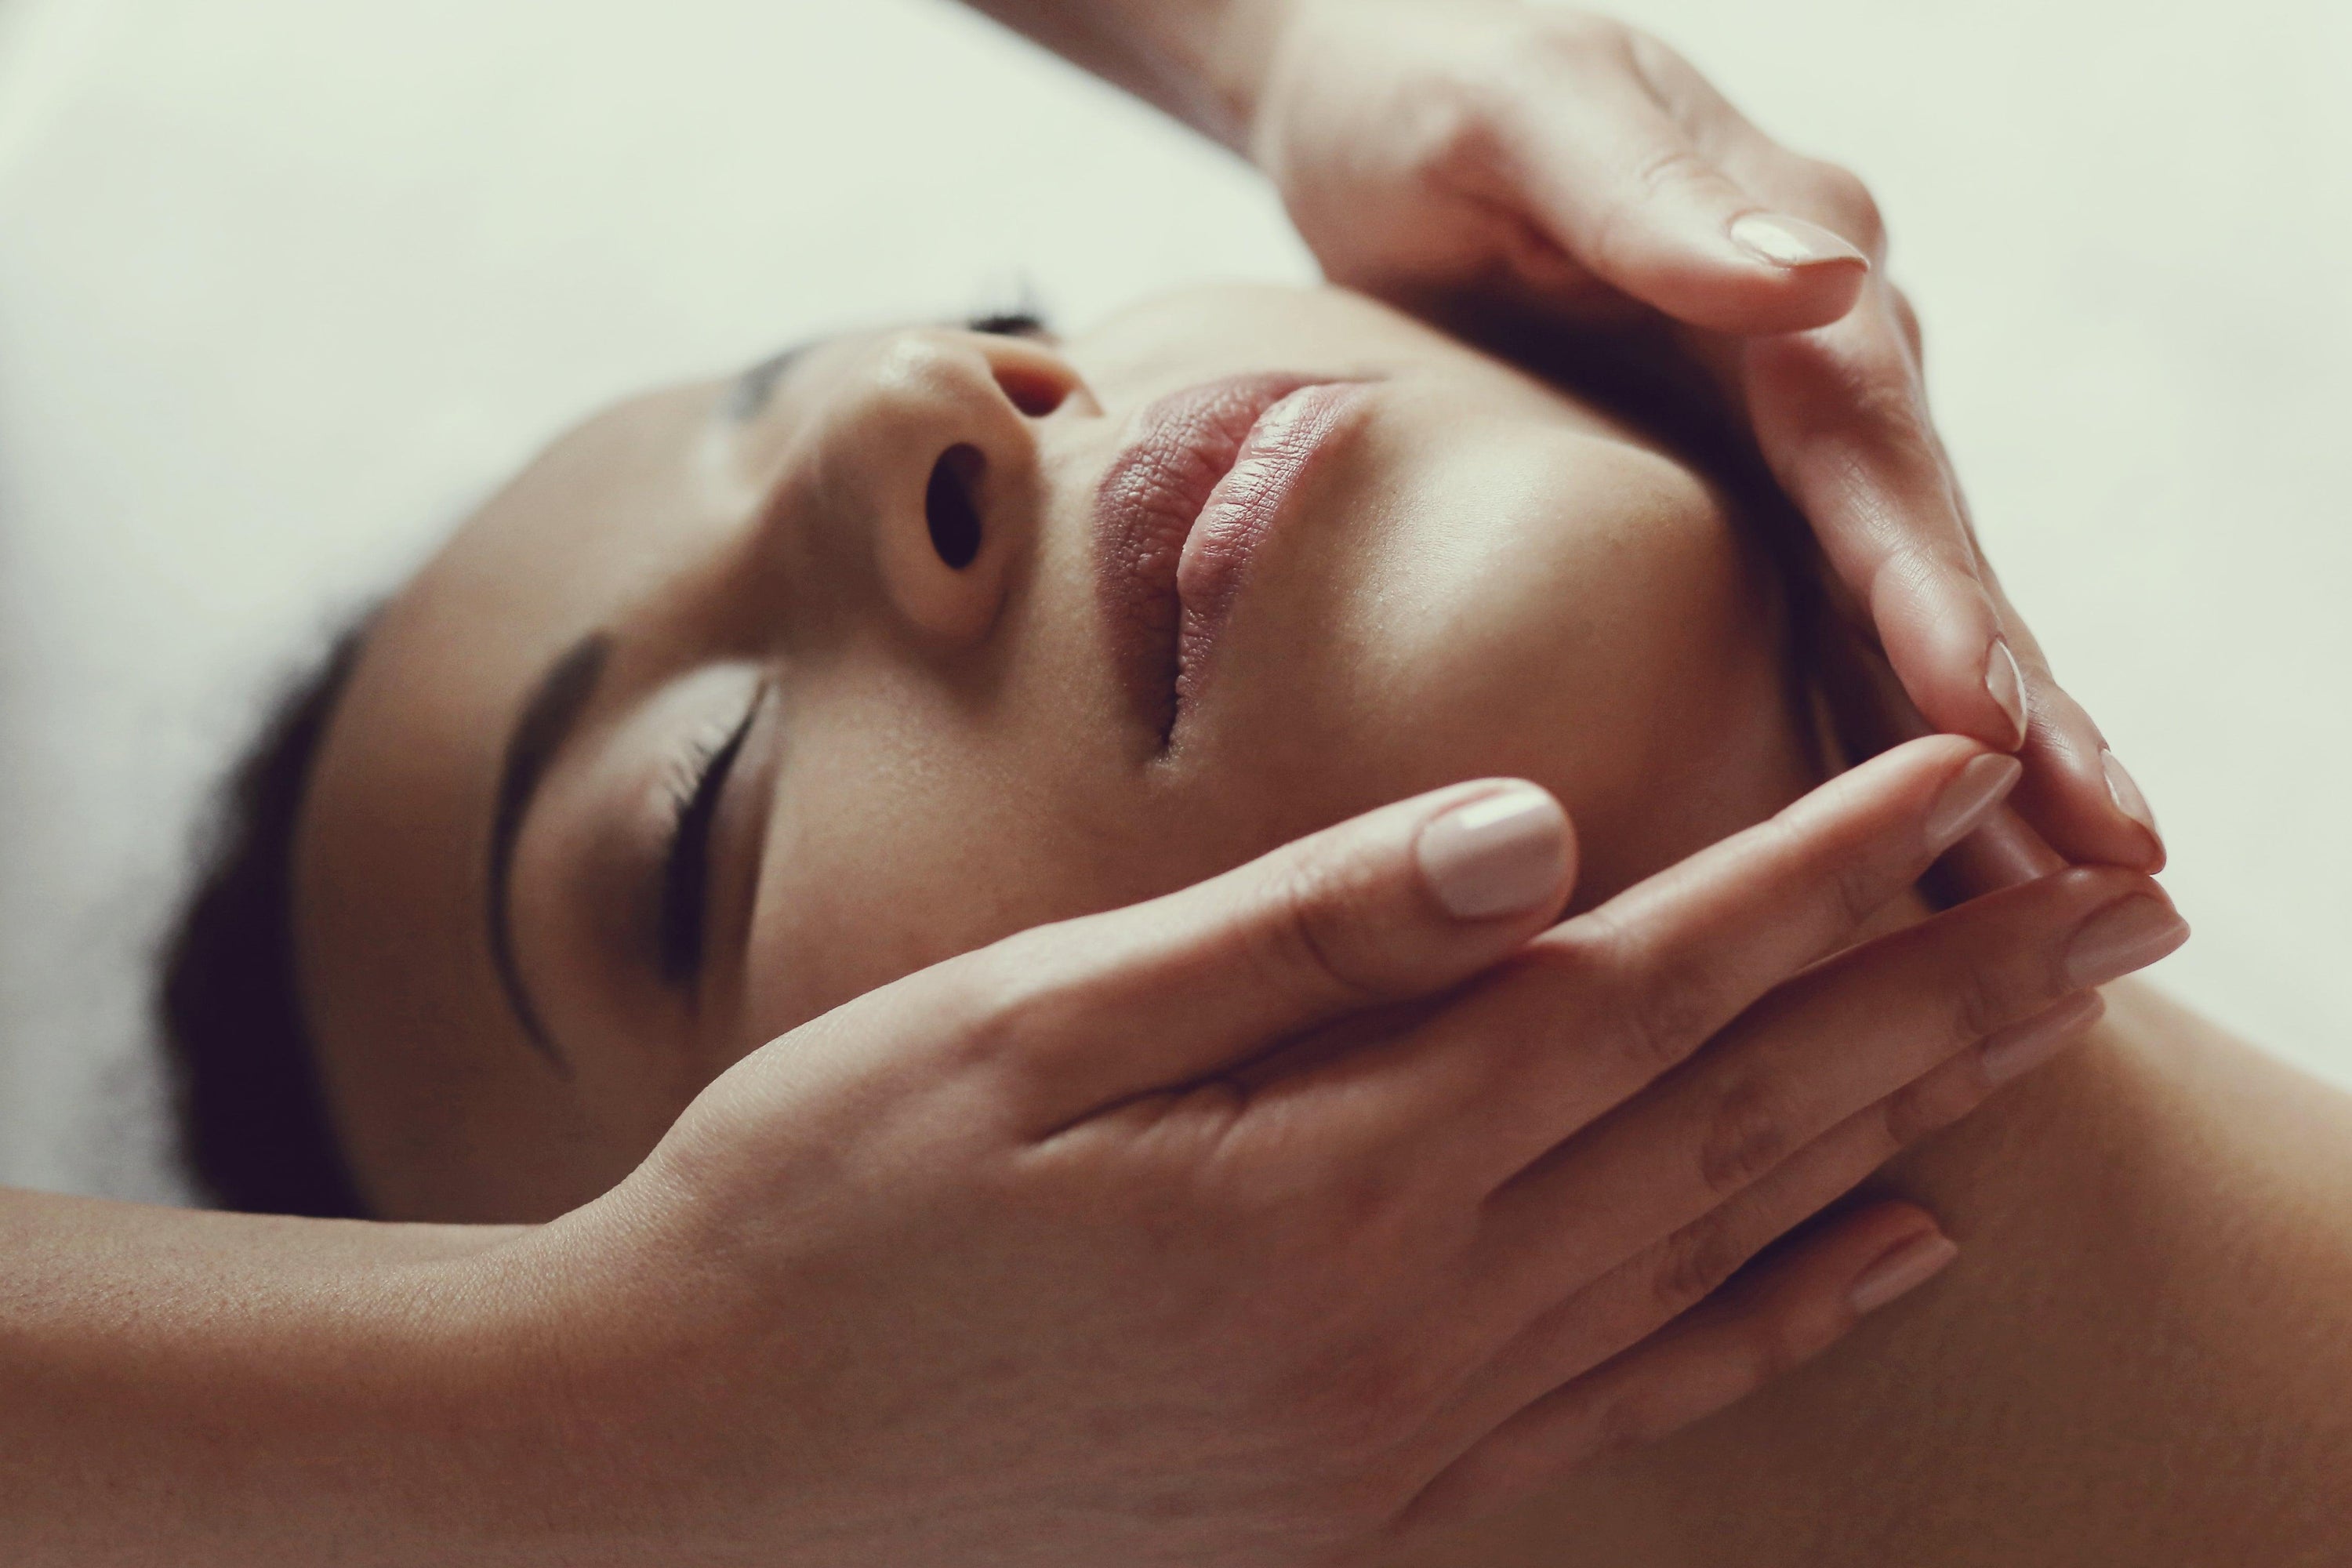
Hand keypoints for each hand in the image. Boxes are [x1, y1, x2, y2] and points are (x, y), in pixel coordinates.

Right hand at [485, 737, 2178, 1563]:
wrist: (696, 1465)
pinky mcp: (1360, 1499)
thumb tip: (1531, 833)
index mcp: (1333, 1168)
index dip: (1829, 875)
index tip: (1973, 777)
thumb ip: (1299, 936)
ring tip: (2047, 1051)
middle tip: (2120, 902)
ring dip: (1901, 1136)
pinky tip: (1872, 1259)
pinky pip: (1629, 1403)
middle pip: (1740, 1121)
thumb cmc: (826, 1202)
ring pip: (1720, 1253)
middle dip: (1945, 998)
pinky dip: (1773, 1322)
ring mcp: (1400, 1426)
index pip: (1652, 984)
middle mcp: (1407, 1312)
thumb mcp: (1028, 1025)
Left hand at [1244, 0, 2161, 871]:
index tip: (1992, 724)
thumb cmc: (1433, 88)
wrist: (1379, 93)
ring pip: (1896, 610)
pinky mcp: (1727, 488)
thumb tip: (1812, 274)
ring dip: (1983, 756)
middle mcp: (1815, 360)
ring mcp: (1781, 431)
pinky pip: (1816, 624)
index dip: (1934, 590)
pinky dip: (1872, 734)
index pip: (1872, 450)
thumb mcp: (1524, 113)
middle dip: (2021, 714)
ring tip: (2058, 909)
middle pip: (1926, 552)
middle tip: (2116, 866)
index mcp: (1784, 271)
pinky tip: (1910, 854)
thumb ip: (1647, 192)